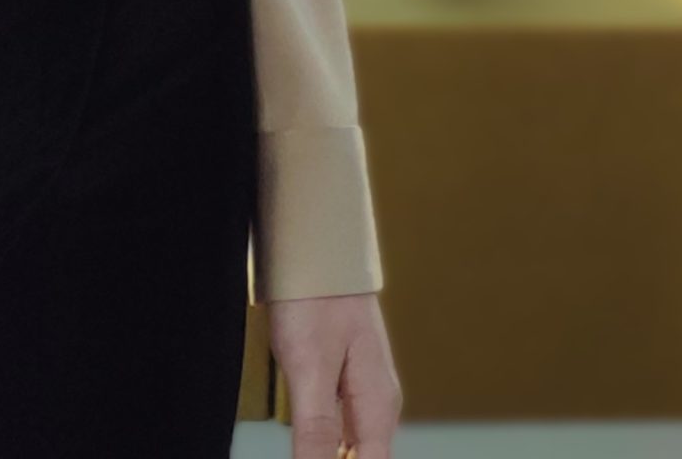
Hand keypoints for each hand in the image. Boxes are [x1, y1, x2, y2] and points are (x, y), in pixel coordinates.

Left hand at [267, 291, 400, 457]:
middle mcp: (377, 400)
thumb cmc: (315, 297)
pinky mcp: (342, 373)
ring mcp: (362, 386)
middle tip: (303, 454)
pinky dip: (323, 440)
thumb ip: (316, 430)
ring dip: (329, 454)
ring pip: (352, 444)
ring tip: (305, 450)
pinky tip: (305, 441)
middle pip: (363, 458)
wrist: (315, 243)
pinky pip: (339, 423)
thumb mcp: (309, 368)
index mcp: (378, 405)